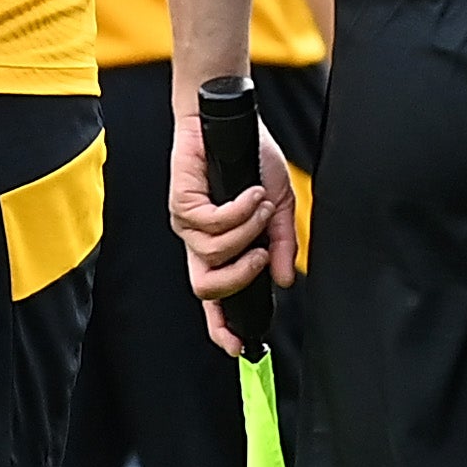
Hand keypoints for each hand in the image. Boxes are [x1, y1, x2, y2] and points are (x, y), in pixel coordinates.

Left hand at [167, 105, 295, 355]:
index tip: (239, 345)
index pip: (213, 299)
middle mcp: (197, 242)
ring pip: (215, 253)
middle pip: (205, 288)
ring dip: (249, 231)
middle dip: (239, 278)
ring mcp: (186, 224)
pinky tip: (251, 193)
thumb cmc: (250, 160)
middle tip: (263, 255)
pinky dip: (241, 210)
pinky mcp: (181, 203)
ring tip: (261, 204)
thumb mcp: (278, 206)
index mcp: (218, 249)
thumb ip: (282, 245)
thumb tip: (285, 281)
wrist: (231, 121)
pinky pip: (214, 224)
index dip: (221, 326)